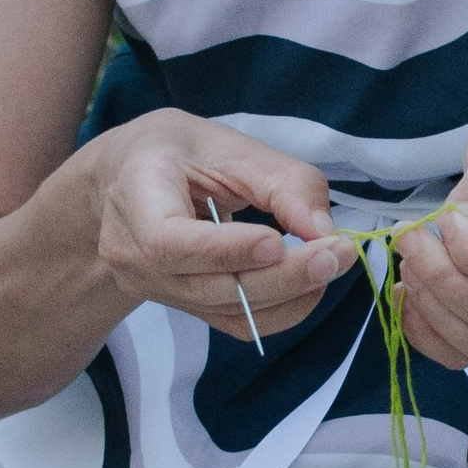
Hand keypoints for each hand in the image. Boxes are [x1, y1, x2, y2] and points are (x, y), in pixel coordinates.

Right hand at [81, 114, 356, 344]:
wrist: (130, 185)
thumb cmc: (176, 154)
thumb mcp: (226, 144)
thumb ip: (281, 180)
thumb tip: (322, 229)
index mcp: (134, 201)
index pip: (169, 243)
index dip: (225, 250)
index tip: (279, 241)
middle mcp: (135, 258)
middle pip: (210, 287)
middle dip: (282, 276)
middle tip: (338, 252)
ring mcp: (159, 291)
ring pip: (231, 311)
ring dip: (293, 292)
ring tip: (336, 258)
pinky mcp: (188, 308)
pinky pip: (240, 323)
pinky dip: (284, 307)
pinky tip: (312, 279)